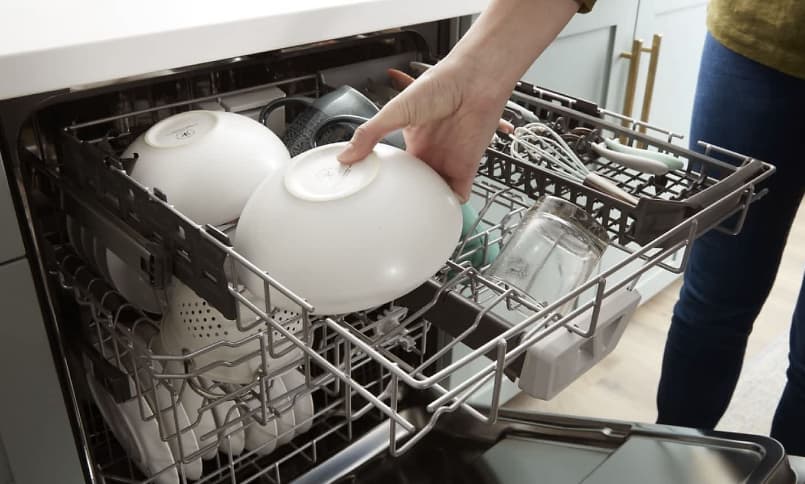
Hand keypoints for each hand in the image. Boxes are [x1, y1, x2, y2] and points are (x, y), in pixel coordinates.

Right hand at [337, 59, 510, 201]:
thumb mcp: (395, 110)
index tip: (370, 190)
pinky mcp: (465, 168)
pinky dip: (449, 205)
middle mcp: (430, 152)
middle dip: (404, 198)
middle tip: (387, 212)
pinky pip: (457, 195)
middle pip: (414, 184)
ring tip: (408, 219)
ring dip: (425, 205)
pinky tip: (436, 212)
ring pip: (433, 193)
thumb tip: (346, 155)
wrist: (472, 82)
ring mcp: (447, 161)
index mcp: (413, 140)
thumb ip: (370, 134)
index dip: (385, 179)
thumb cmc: (440, 85)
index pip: (395, 166)